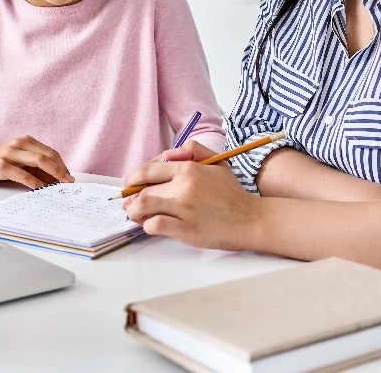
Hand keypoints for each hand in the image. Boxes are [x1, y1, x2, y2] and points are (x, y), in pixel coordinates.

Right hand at [0, 135, 73, 187]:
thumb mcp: (15, 161)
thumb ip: (32, 166)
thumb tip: (53, 178)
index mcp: (24, 141)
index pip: (50, 151)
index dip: (61, 164)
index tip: (69, 176)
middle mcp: (18, 144)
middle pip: (48, 155)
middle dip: (61, 169)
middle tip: (69, 182)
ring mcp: (10, 153)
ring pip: (39, 162)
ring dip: (53, 174)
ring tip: (60, 185)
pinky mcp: (1, 166)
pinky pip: (24, 175)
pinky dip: (36, 182)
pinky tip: (42, 189)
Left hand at [122, 158, 260, 250]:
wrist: (250, 220)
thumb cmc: (232, 194)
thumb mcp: (217, 163)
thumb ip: (193, 151)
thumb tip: (167, 154)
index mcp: (189, 169)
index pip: (148, 170)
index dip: (134, 179)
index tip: (131, 186)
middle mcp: (184, 186)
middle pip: (142, 190)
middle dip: (131, 198)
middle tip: (130, 204)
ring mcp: (184, 208)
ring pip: (143, 207)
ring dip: (134, 212)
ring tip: (137, 215)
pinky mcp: (185, 229)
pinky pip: (155, 225)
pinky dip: (148, 226)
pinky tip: (152, 226)